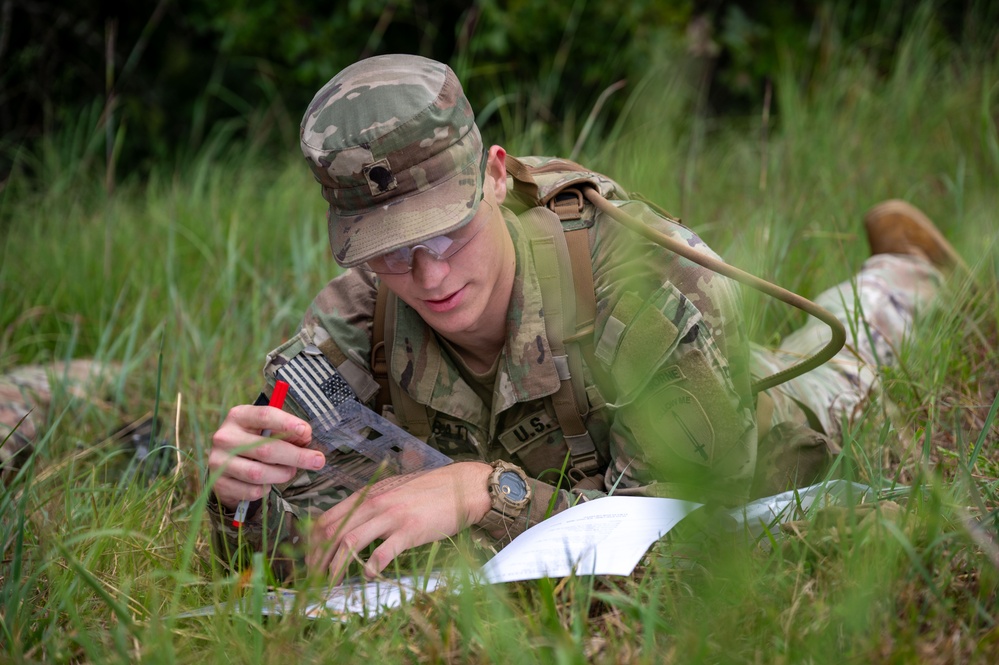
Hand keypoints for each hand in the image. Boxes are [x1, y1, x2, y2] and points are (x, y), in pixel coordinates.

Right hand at [208, 404, 321, 507]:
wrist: (226, 466)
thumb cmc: (255, 442)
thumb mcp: (267, 431)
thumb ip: (286, 432)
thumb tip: (305, 437)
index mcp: (238, 416)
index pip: (265, 415)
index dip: (287, 423)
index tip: (307, 432)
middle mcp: (224, 437)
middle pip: (266, 449)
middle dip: (297, 456)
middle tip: (318, 461)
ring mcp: (218, 461)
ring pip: (259, 473)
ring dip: (282, 474)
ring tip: (290, 471)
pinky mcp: (218, 483)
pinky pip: (252, 491)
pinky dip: (266, 489)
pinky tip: (267, 482)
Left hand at [306, 461, 491, 581]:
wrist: (462, 486)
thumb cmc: (429, 492)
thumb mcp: (393, 492)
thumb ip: (372, 507)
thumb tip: (351, 527)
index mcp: (368, 495)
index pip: (327, 518)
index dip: (312, 543)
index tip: (309, 561)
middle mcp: (374, 503)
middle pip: (332, 532)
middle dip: (317, 559)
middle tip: (314, 579)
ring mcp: (391, 516)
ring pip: (350, 542)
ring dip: (336, 567)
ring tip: (331, 584)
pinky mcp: (410, 530)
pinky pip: (382, 552)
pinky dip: (370, 567)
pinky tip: (367, 577)